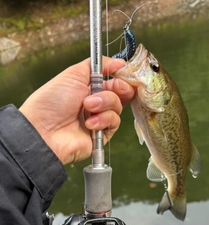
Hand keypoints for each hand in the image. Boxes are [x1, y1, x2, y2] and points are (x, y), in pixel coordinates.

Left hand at [19, 57, 133, 164]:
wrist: (45, 129)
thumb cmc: (53, 101)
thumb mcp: (74, 74)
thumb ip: (98, 65)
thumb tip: (119, 62)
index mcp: (89, 87)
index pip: (114, 79)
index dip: (121, 75)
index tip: (121, 72)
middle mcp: (96, 102)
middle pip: (121, 93)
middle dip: (120, 87)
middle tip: (114, 86)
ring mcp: (99, 119)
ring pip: (117, 106)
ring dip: (104, 103)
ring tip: (87, 106)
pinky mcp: (102, 134)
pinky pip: (113, 122)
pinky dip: (103, 120)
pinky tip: (88, 123)